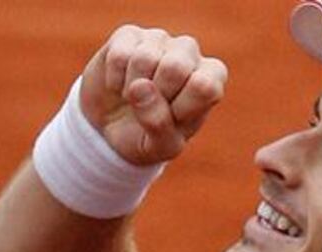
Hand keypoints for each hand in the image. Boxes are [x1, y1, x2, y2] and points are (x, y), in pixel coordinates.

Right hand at [80, 25, 227, 165]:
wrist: (111, 129)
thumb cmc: (147, 137)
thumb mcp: (160, 147)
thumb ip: (159, 124)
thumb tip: (140, 85)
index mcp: (210, 79)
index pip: (204, 87)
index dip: (181, 109)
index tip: (173, 118)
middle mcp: (190, 52)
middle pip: (175, 67)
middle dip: (156, 97)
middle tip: (151, 107)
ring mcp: (159, 39)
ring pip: (145, 58)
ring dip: (131, 91)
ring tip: (134, 97)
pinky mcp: (128, 35)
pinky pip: (120, 55)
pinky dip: (114, 81)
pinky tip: (119, 85)